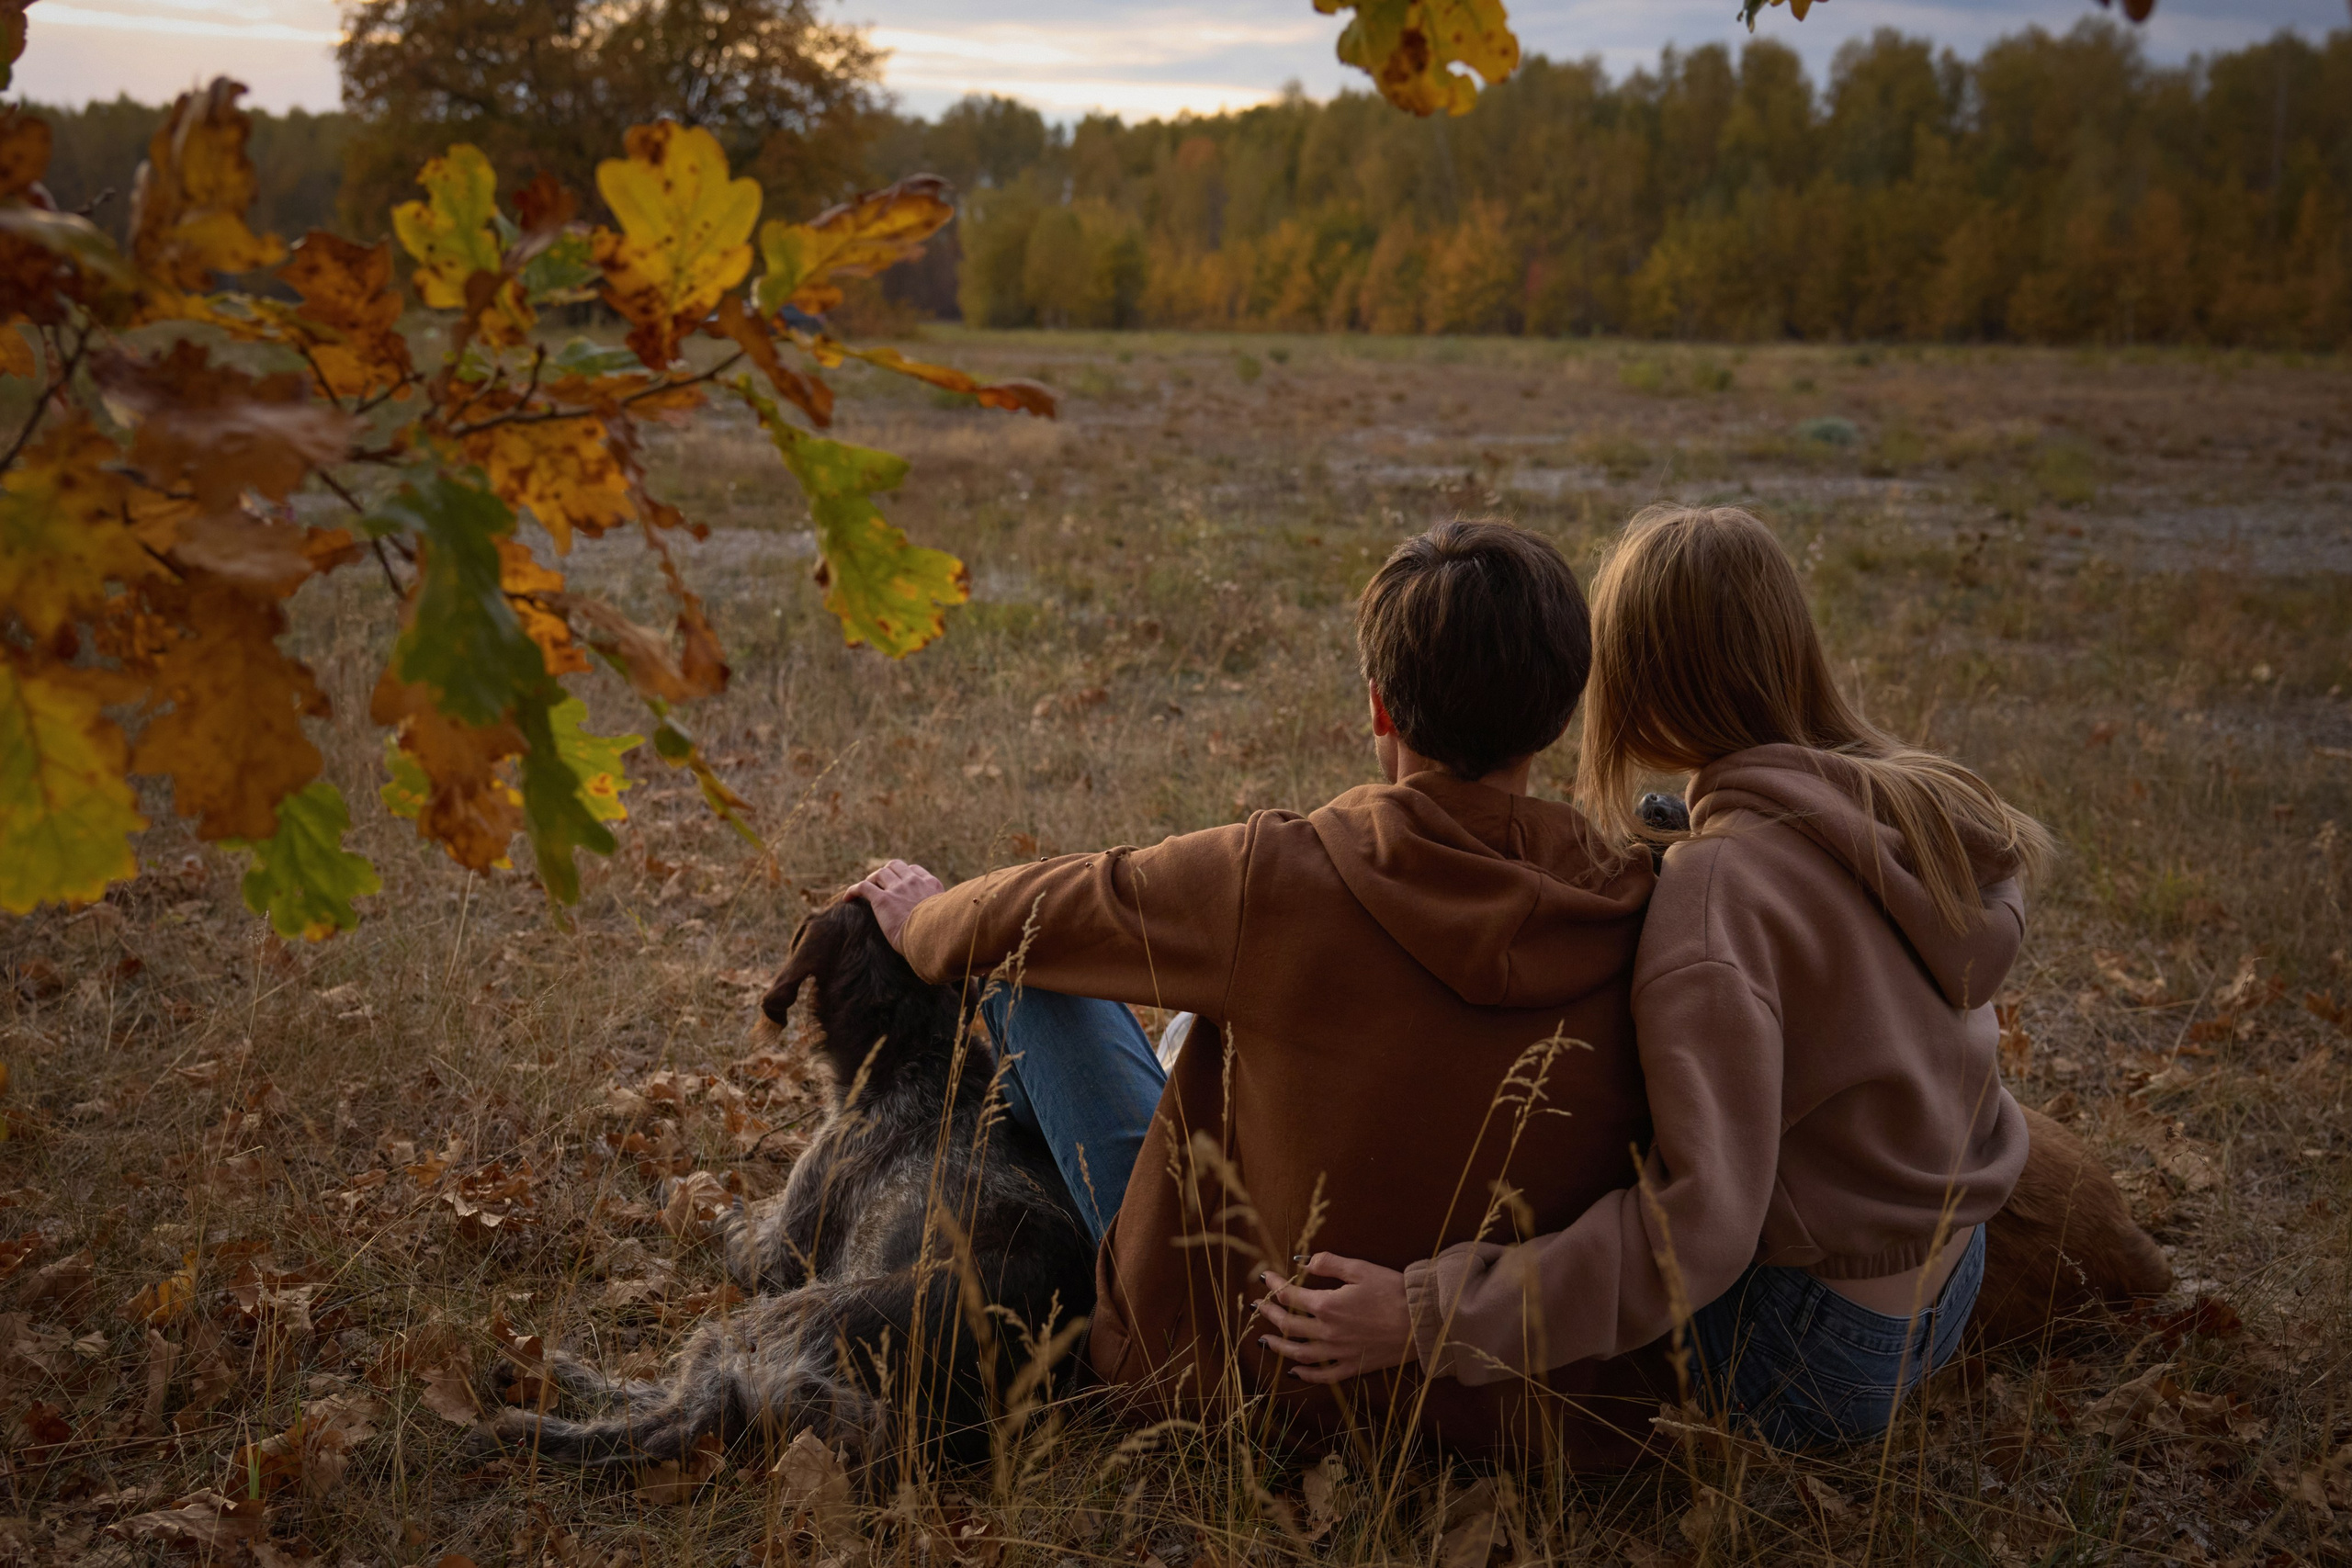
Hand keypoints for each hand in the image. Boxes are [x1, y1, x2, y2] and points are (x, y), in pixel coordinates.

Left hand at [846, 859, 944, 951]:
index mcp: (932, 886)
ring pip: (880, 873)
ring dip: (872, 879)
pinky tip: (847, 899)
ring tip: (867, 891)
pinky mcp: (882, 899)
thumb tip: (938, 928)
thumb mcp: (946, 919)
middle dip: (886, 873)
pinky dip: (854, 890)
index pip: (914, 871)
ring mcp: (898, 889)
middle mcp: (914, 883)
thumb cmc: (941, 935)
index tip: (899, 884)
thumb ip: (940, 915)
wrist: (932, 937)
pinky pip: (863, 887)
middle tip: (880, 885)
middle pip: (896, 866)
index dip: (904, 875)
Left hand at [1253, 1253, 1415, 1383]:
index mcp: (1327, 1305)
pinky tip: (1294, 1370)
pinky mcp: (1353, 1366)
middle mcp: (1327, 1332)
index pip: (1290, 1295)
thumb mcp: (1361, 1269)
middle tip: (1258, 1307)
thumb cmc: (1393, 1291)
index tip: (1265, 1278)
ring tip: (1264, 1340)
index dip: (1274, 1285)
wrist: (1421, 1321)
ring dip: (1278, 1346)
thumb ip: (1330, 1263)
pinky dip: (1305, 1374)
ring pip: (1299, 1353)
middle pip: (1288, 1324)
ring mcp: (1339, 1352)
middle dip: (1269, 1314)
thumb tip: (1305, 1261)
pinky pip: (1323, 1375)